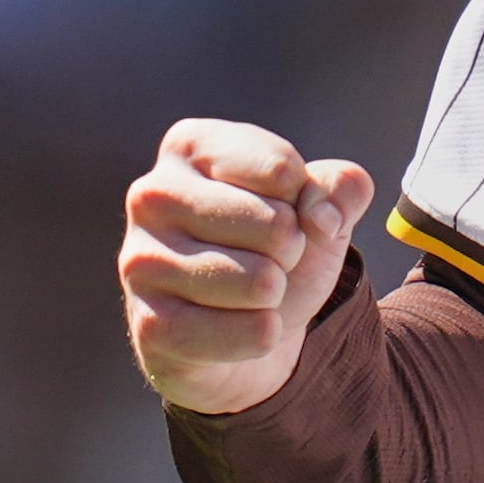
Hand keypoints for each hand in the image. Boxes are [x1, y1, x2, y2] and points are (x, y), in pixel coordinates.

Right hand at [120, 118, 376, 414]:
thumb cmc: (274, 250)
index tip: (281, 211)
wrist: (244, 330)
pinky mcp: (149, 325)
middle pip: (275, 225)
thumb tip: (323, 215)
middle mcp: (152, 196)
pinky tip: (245, 327)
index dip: (304, 203)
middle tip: (269, 259)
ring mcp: (141, 261)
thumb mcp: (320, 207)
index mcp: (189, 147)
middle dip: (292, 250)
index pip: (282, 170)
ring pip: (260, 282)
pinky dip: (263, 335)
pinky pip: (244, 332)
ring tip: (252, 292)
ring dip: (276, 295)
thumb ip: (342, 187)